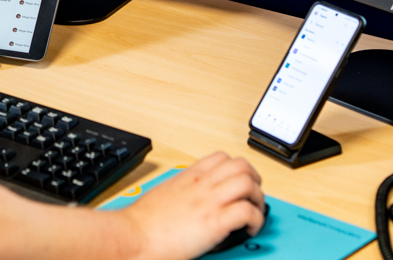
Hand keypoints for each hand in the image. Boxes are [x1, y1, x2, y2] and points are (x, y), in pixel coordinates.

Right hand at [121, 153, 263, 259]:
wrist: (134, 235)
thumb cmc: (142, 222)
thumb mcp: (164, 194)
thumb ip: (180, 191)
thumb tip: (187, 199)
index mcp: (189, 176)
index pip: (222, 158)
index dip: (237, 168)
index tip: (239, 182)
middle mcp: (202, 184)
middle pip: (242, 166)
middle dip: (254, 180)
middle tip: (252, 195)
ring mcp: (210, 201)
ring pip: (249, 183)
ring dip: (258, 198)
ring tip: (254, 212)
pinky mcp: (215, 222)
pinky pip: (248, 212)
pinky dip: (256, 220)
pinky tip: (248, 229)